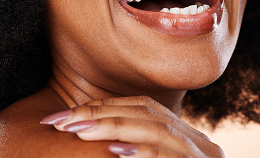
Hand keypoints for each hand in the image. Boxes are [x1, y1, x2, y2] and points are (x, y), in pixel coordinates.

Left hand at [40, 96, 224, 157]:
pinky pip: (170, 157)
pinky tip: (116, 153)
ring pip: (158, 130)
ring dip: (115, 127)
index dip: (103, 106)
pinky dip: (144, 153)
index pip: (141, 107)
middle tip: (62, 121)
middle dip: (101, 114)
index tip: (64, 115)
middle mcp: (198, 142)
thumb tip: (83, 129)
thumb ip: (129, 147)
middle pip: (146, 114)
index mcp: (183, 136)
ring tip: (79, 131)